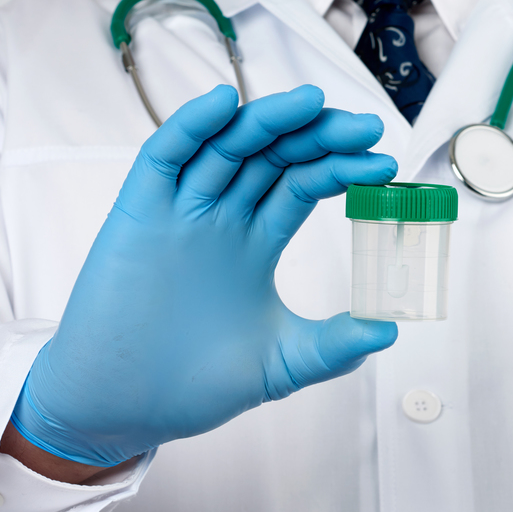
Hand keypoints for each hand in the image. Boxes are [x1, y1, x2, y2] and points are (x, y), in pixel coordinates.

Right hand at [11, 84, 398, 466]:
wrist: (122, 409)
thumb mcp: (280, 364)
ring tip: (313, 103)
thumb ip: (333, 347)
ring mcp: (179, 213)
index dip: (341, 167)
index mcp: (255, 243)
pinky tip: (225, 104)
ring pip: (227, 146)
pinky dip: (191, 127)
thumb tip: (390, 330)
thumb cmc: (191, 386)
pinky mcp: (137, 215)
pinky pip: (164, 157)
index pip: (303, 184)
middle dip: (319, 135)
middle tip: (366, 127)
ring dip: (268, 119)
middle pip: (274, 155)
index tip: (384, 164)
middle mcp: (221, 219)